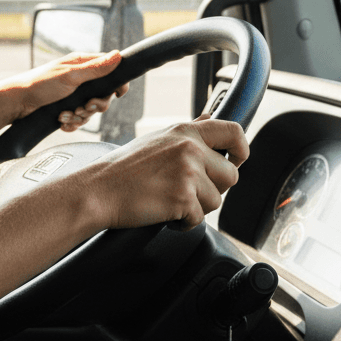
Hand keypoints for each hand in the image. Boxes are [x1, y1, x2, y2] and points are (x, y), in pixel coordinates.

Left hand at [10, 50, 129, 131]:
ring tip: (64, 114)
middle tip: (84, 107)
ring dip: (80, 116)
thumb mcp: (71, 76)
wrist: (17, 104)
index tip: (119, 93)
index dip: (117, 82)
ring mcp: (73, 94)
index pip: (110, 69)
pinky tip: (62, 122)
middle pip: (103, 94)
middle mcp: (80, 78)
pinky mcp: (66, 108)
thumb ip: (95, 69)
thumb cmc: (40, 84)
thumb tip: (118, 55)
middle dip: (95, 105)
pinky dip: (72, 123)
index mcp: (83, 64)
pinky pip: (79, 119)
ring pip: (90, 110)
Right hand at [82, 118, 248, 230]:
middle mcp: (190, 148)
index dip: (241, 150)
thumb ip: (188, 132)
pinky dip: (184, 222)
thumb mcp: (158, 139)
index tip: (236, 161)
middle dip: (214, 189)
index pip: (234, 132)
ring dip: (197, 207)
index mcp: (185, 131)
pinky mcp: (183, 198)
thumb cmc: (123, 169)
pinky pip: (199, 218)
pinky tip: (164, 212)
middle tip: (188, 191)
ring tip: (170, 201)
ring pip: (216, 200)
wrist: (98, 190)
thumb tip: (210, 117)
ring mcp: (187, 173)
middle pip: (230, 175)